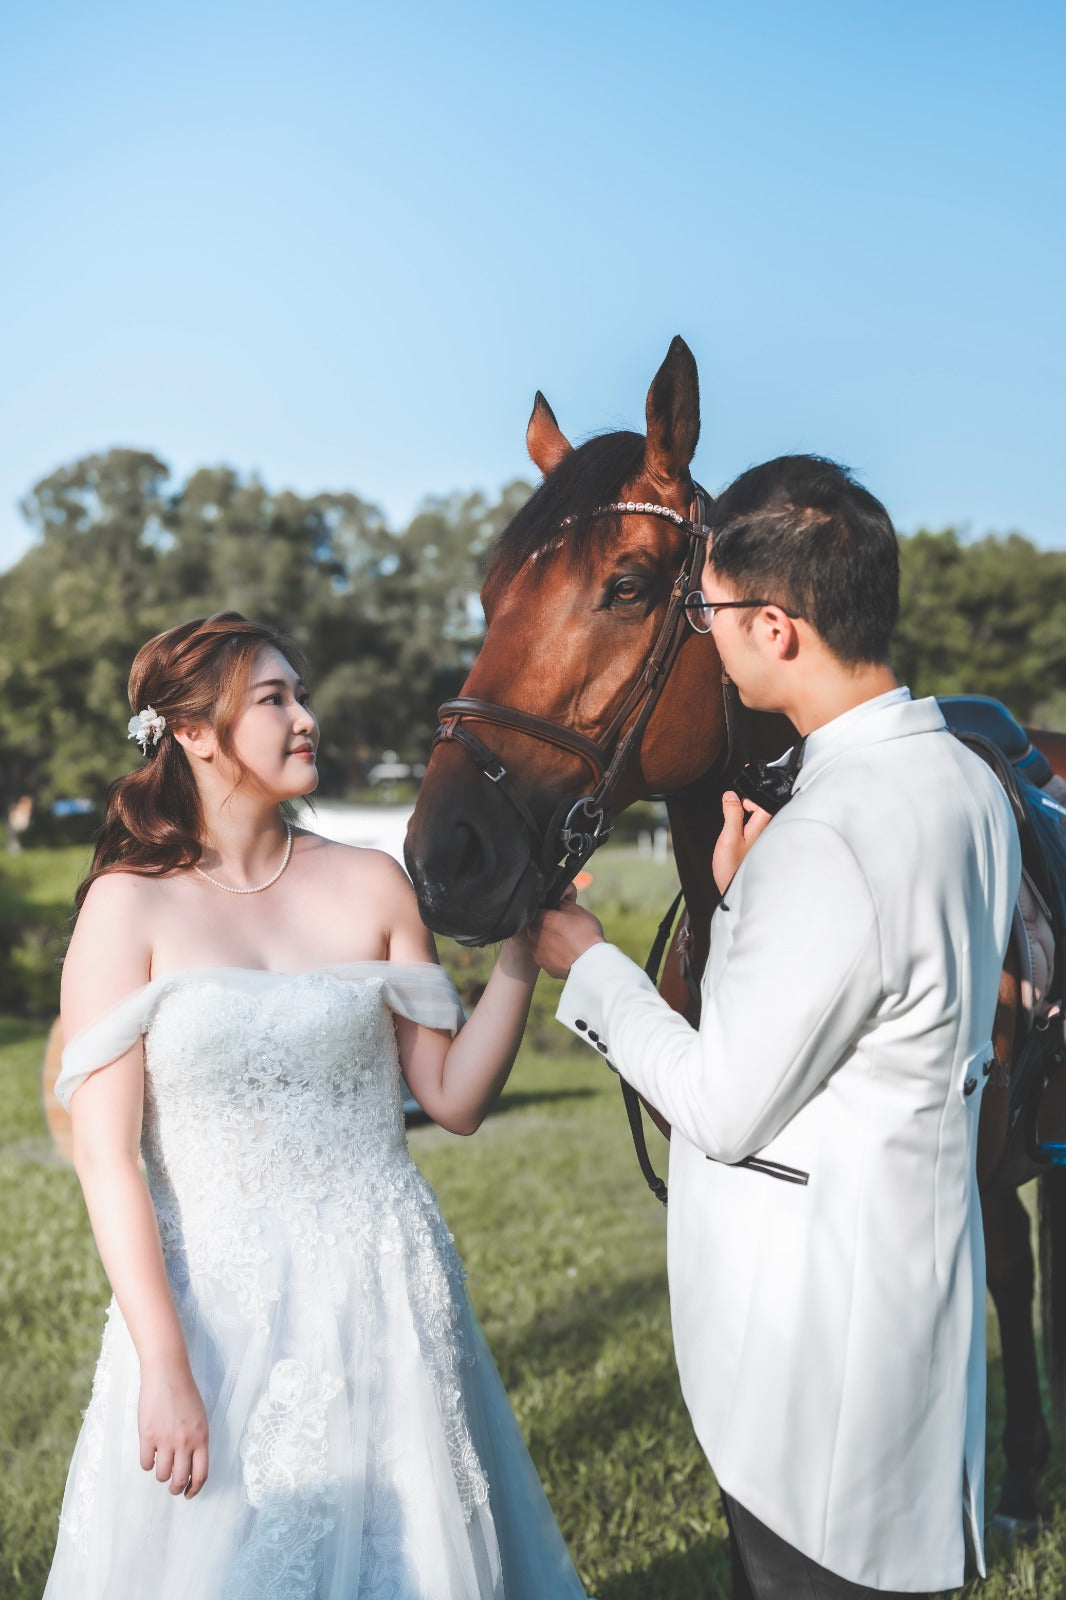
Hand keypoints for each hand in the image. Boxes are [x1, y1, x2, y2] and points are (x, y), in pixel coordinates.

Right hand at [138, 1359, 208, 1497]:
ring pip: (162, 1474)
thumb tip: (190, 1466)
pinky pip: (146, 1463)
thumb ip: (197, 1442)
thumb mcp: (200, 1419)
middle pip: (180, 1479)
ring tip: (161, 1465)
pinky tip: (149, 1454)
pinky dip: (147, 1463)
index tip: (189, 1493)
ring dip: (161, 1474)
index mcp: (202, 1438)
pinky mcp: (147, 1436)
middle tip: (173, 1487)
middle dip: (176, 1488)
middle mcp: (185, 1442)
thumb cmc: (185, 1394)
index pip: (201, 1474)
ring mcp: (166, 1440)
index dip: (194, 1489)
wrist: (168, 1374)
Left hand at [525, 886, 604, 979]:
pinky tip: (562, 952)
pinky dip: (550, 953)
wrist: (591, 964)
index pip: (535, 908)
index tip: (552, 910)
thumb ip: (564, 902)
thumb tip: (560, 895)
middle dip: (542, 924)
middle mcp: (534, 935)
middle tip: (557, 924)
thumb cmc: (585, 934)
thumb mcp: (577, 910)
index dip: (545, 908)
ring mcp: (537, 952)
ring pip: (535, 941)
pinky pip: (543, 956)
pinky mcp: (544, 966)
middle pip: (533, 925)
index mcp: (541, 919)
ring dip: (543, 939)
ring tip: (559, 939)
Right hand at [711, 790, 772, 893]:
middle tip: (733, 817)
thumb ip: (731, 814)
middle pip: (761, 811)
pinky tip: (734, 841)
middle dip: (745, 809)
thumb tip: (730, 796)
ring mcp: (761, 843)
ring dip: (743, 820)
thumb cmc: (732, 869)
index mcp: (761, 829)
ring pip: (755, 822)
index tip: (737, 804)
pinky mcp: (756, 850)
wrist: (732, 890)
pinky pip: (751, 833)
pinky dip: (742, 831)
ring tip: (732, 830)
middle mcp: (765, 834)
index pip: (765, 803)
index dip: (750, 799)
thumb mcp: (728, 837)